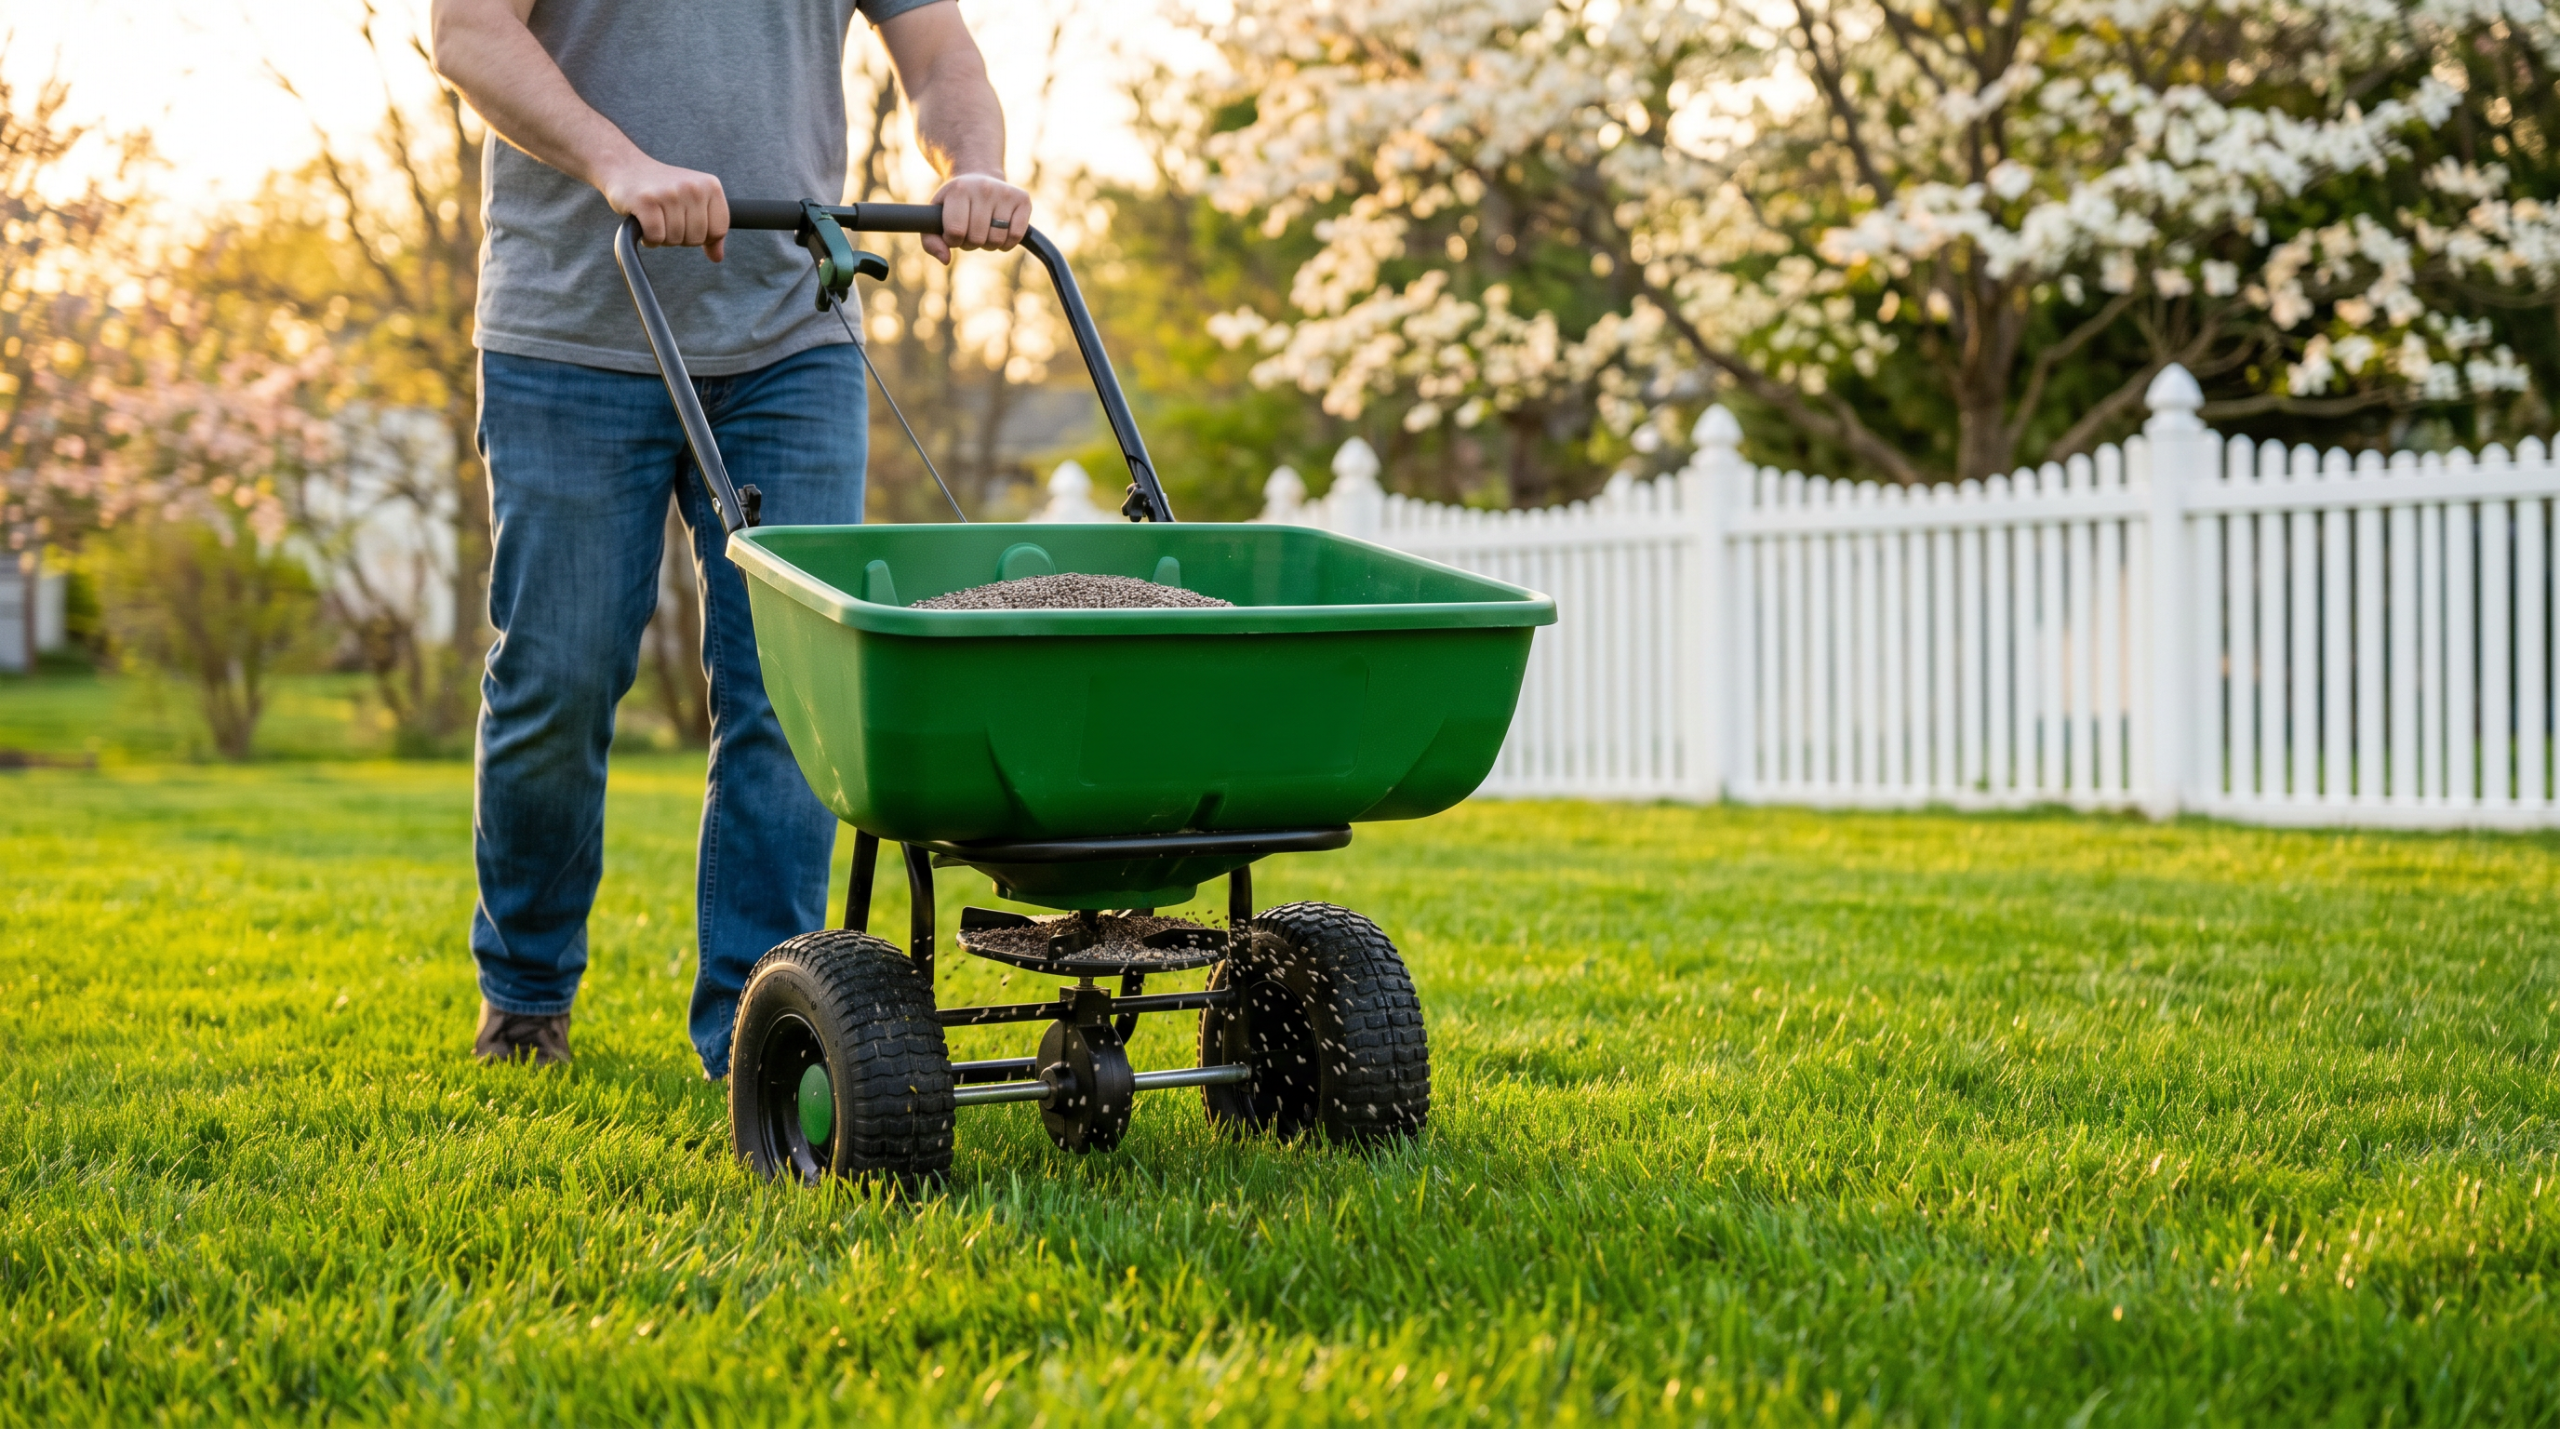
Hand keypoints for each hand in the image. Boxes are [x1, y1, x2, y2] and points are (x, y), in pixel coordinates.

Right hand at [599, 154, 729, 261]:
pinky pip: (656, 238)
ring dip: (663, 238)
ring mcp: (670, 193)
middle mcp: (693, 187)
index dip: (703, 236)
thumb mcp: (693, 202)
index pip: (719, 230)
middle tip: (666, 218)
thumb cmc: (663, 189)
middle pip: (697, 238)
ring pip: (676, 240)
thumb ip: (710, 228)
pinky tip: (644, 225)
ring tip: (655, 218)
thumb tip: (717, 258)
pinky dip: (649, 239)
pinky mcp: (646, 202)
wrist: (625, 167)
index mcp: (711, 185)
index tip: (687, 222)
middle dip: (681, 237)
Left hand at [923, 172, 1030, 262]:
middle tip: (970, 230)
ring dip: (989, 244)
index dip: (953, 240)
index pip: (956, 232)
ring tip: (984, 230)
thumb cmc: (955, 204)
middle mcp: (983, 188)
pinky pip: (1016, 236)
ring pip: (997, 240)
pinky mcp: (1023, 199)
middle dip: (971, 243)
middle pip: (977, 239)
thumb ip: (931, 242)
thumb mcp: (935, 217)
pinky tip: (1001, 232)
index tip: (953, 231)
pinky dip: (1007, 243)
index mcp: (959, 190)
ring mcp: (1005, 192)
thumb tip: (946, 260)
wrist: (979, 177)